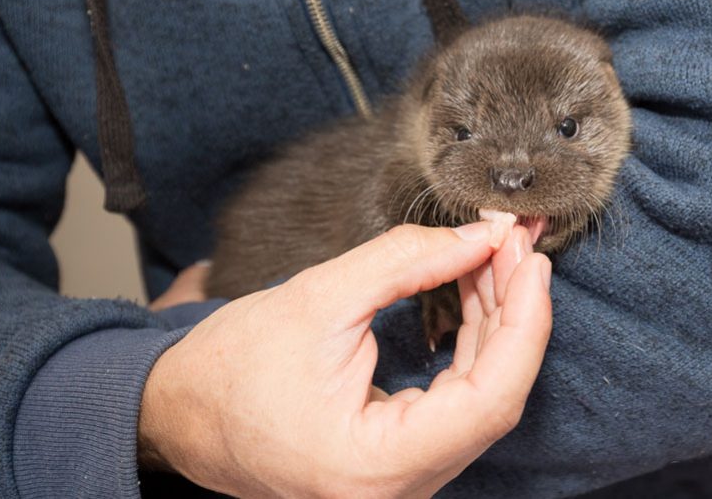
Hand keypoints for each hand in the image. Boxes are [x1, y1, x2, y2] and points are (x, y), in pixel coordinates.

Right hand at [138, 221, 552, 497]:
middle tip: (516, 242)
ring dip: (496, 321)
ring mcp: (403, 478)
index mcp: (376, 464)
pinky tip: (475, 291)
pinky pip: (457, 400)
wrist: (182, 413)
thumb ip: (406, 262)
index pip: (490, 397)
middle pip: (494, 395)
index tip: (529, 257)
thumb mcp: (319, 298)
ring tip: (497, 255)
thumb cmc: (230, 369)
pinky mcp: (399, 457)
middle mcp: (400, 487)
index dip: (523, 322)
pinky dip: (472, 342)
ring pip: (480, 396)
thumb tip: (481, 237)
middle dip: (512, 310)